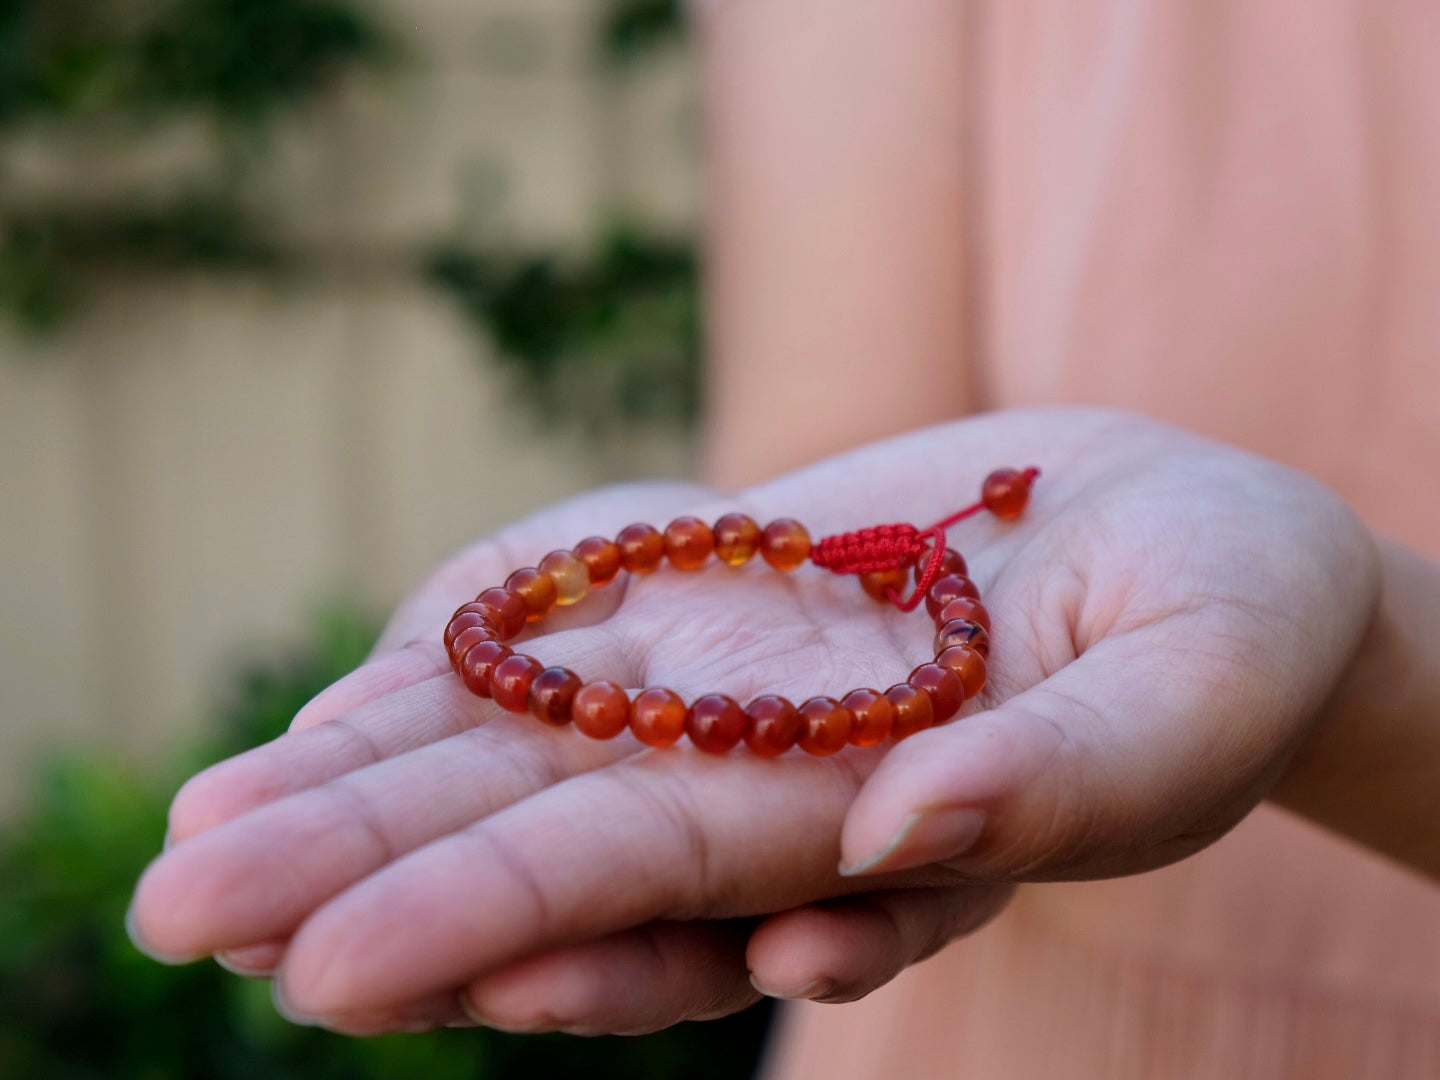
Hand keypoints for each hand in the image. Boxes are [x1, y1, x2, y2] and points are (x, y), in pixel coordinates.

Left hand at [127, 408, 1378, 1034]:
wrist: (1187, 537)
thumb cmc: (1225, 637)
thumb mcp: (1176, 712)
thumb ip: (1048, 787)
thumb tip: (887, 836)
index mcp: (863, 835)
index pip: (658, 897)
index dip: (503, 933)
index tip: (340, 973)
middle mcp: (765, 782)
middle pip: (542, 838)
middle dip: (367, 877)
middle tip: (182, 911)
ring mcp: (730, 687)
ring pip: (527, 748)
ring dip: (365, 785)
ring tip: (204, 832)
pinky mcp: (722, 594)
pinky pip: (570, 640)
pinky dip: (450, 670)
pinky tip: (330, 709)